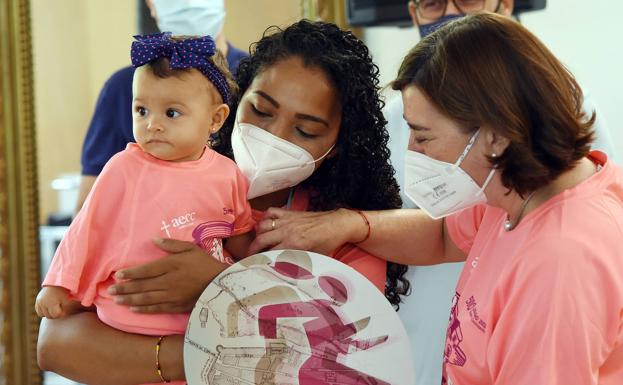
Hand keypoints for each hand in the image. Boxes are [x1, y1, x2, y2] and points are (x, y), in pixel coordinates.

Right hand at [35, 286, 73, 317]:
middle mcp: (43, 303)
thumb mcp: (67, 300)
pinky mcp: (37, 300)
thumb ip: (65, 310)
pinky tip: (49, 307)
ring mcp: (39, 301)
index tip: (64, 310)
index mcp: (51, 303)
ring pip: (42, 314)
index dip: (61, 314)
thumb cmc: (65, 292)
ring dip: (48, 313)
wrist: (58, 281)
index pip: (55, 315)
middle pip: (48, 316)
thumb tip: (63, 316)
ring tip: (55, 308)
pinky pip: (38, 310)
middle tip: (60, 309)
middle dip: (55, 314)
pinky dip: (43, 310)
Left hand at [108, 238, 227, 312]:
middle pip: (143, 286)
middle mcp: (169, 281)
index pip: (146, 270)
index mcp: (172, 265)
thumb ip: (171, 245)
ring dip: (130, 300)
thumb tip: (154, 239)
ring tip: (116, 300)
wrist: (221, 283)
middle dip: (125, 288)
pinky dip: (144, 309)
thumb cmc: (205, 263)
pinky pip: (157, 308)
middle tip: (109, 291)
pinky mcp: (177, 306)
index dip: (131, 273)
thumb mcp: (190, 248)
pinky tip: (133, 309)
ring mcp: (172, 295)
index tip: (118, 275)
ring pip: (147, 299)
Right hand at [248, 207, 362, 254]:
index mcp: (294, 244)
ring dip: (257, 234)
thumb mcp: (313, 257)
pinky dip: (265, 218)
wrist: (337, 224)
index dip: (259, 260)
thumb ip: (298, 262)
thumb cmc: (327, 243)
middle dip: (251, 249)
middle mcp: (287, 231)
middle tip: (249, 256)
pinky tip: (266, 225)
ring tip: (257, 242)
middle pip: (261, 239)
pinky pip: (271, 212)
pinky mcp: (289, 212)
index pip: (269, 253)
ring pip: (262, 225)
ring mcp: (287, 220)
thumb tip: (284, 271)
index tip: (253, 265)